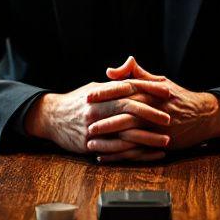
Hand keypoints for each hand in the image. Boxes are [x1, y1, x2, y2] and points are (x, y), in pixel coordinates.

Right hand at [24, 76, 171, 158]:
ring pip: (124, 132)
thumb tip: (132, 65)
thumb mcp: (94, 87)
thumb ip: (115, 81)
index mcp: (99, 92)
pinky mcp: (89, 144)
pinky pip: (115, 150)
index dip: (148, 88)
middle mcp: (96, 108)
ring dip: (147, 138)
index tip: (167, 91)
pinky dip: (134, 153)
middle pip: (128, 108)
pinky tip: (149, 154)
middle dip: (151, 113)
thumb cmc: (77, 102)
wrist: (50, 118)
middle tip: (169, 118)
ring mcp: (92, 127)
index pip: (128, 87)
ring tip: (165, 140)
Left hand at [86, 57, 219, 161]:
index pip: (125, 90)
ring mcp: (158, 129)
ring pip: (130, 136)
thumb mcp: (159, 81)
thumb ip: (135, 74)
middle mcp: (154, 110)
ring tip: (91, 142)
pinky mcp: (161, 144)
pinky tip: (105, 156)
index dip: (105, 93)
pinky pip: (137, 152)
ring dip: (109, 141)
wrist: (204, 115)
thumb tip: (111, 70)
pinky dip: (120, 155)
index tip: (88, 96)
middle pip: (125, 114)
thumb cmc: (178, 97)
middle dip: (104, 119)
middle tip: (86, 122)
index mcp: (151, 92)